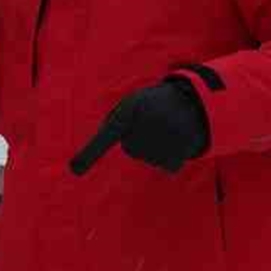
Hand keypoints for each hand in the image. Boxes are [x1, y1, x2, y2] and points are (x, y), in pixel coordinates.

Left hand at [70, 79, 208, 174]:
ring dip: (157, 146)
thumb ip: (115, 122)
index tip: (75, 169)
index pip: (108, 133)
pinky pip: (166, 164)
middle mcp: (146, 123)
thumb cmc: (156, 103)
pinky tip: (179, 139)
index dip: (90, 153)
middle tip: (156, 121)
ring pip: (148, 157)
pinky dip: (172, 156)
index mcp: (132, 108)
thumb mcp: (134, 102)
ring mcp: (164, 138)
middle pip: (132, 148)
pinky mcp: (179, 151)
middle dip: (140, 138)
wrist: (195, 101)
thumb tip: (101, 150)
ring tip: (169, 127)